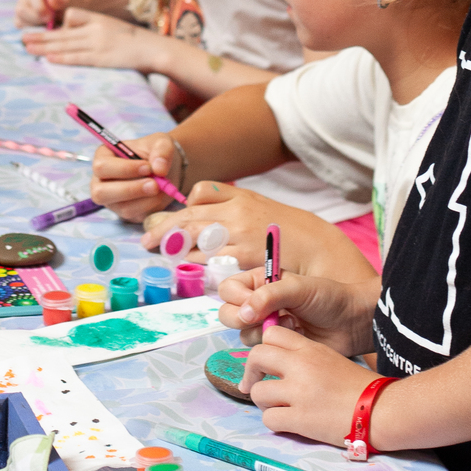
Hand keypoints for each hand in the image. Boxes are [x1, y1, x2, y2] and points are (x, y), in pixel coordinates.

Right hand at [14, 0, 69, 28]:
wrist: (71, 14)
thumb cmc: (71, 5)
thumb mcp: (71, 1)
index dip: (40, 8)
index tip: (51, 17)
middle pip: (21, 10)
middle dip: (35, 19)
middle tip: (49, 23)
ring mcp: (21, 6)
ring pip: (19, 20)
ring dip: (34, 26)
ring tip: (48, 25)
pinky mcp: (20, 18)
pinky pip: (20, 26)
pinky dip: (31, 30)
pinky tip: (42, 28)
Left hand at [20, 7, 159, 70]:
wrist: (154, 49)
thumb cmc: (134, 40)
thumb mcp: (113, 26)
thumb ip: (95, 28)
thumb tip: (74, 31)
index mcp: (98, 18)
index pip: (72, 15)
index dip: (57, 24)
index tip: (42, 29)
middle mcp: (95, 28)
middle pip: (63, 31)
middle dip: (41, 35)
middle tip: (23, 37)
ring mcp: (98, 42)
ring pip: (65, 44)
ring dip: (44, 46)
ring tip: (28, 47)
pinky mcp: (102, 58)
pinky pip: (78, 57)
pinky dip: (62, 57)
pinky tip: (48, 58)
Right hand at [89, 132, 182, 222]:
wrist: (165, 169)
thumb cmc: (156, 151)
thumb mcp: (162, 142)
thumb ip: (162, 150)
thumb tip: (159, 169)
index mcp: (103, 157)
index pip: (102, 167)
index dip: (124, 169)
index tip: (148, 167)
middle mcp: (102, 180)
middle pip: (101, 193)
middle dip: (130, 190)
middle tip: (154, 184)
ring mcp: (112, 199)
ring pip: (121, 207)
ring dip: (144, 200)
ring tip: (161, 188)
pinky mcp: (125, 212)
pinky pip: (135, 215)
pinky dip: (150, 207)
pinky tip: (159, 195)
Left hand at [141, 188, 376, 281]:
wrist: (322, 253)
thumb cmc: (291, 229)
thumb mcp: (260, 203)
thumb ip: (229, 200)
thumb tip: (197, 202)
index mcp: (240, 197)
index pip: (196, 198)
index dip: (176, 213)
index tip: (160, 225)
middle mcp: (237, 215)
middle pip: (189, 220)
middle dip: (164, 233)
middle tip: (147, 244)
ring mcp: (240, 240)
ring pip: (196, 244)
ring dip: (177, 252)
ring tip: (163, 257)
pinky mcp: (246, 264)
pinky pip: (214, 268)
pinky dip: (200, 270)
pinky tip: (193, 273)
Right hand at [218, 267, 378, 356]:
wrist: (352, 323)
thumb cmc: (328, 297)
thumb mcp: (298, 288)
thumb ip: (269, 296)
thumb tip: (245, 312)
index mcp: (260, 282)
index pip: (229, 289)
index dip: (236, 297)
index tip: (251, 303)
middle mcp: (259, 303)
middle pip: (228, 313)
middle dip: (242, 318)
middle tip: (262, 319)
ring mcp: (267, 326)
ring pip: (243, 334)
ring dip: (263, 331)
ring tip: (290, 323)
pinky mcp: (277, 347)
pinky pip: (260, 351)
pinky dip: (274, 345)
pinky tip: (294, 336)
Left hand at [240, 326, 371, 447]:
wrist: (380, 410)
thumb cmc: (359, 386)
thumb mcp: (330, 358)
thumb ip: (304, 357)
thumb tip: (277, 364)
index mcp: (309, 348)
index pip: (270, 334)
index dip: (266, 347)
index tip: (268, 362)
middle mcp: (300, 365)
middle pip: (256, 357)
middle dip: (252, 372)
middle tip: (258, 383)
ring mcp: (298, 392)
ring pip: (258, 392)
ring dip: (264, 402)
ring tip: (278, 406)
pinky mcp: (300, 419)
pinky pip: (268, 419)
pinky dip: (275, 422)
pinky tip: (288, 422)